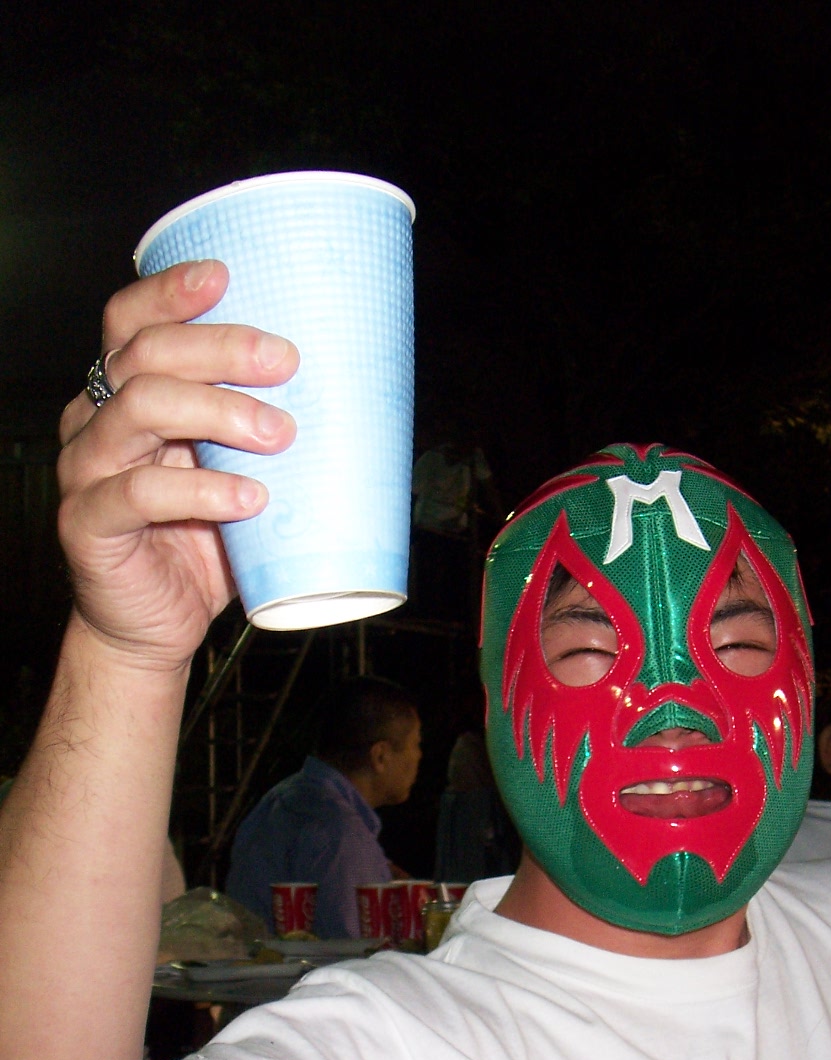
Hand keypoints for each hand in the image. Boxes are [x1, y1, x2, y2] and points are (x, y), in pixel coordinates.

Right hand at [56, 261, 298, 672]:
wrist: (157, 627)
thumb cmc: (203, 547)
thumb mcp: (242, 477)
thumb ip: (268, 437)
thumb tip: (361, 399)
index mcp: (126, 395)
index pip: (133, 322)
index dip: (171, 291)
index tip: (227, 277)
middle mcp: (96, 420)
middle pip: (145, 355)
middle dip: (221, 348)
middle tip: (285, 362)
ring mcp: (85, 469)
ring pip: (139, 408)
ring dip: (219, 411)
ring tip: (279, 435)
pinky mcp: (87, 523)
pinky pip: (139, 492)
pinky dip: (202, 490)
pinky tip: (249, 498)